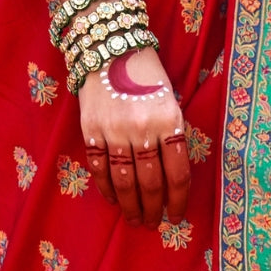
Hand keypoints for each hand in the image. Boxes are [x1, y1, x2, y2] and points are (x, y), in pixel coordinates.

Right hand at [78, 47, 189, 228]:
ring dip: (130, 207)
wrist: (112, 47)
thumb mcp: (170, 100)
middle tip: (153, 223)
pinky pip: (99, 169)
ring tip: (135, 219)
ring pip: (124, 182)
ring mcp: (114, 130)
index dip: (178, 201)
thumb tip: (172, 178)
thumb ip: (171, 135)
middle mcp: (142, 128)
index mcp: (168, 120)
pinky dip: (107, 189)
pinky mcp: (91, 130)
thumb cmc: (148, 74)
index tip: (176, 217)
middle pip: (150, 183)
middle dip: (153, 209)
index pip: (177, 174)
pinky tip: (114, 199)